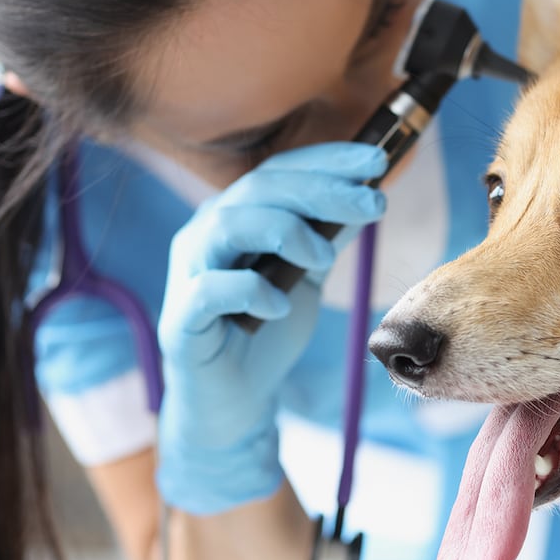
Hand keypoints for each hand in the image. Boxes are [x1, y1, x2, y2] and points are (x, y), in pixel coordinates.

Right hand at [155, 141, 387, 514]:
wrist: (236, 400)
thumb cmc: (266, 330)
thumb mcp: (307, 274)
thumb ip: (326, 235)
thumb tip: (367, 193)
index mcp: (236, 215)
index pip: (280, 170)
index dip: (328, 160)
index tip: (378, 160)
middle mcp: (206, 234)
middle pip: (260, 189)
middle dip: (322, 190)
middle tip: (373, 202)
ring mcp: (188, 273)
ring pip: (226, 224)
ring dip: (285, 230)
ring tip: (322, 258)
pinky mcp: (181, 320)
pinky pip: (208, 290)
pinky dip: (248, 290)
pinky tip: (279, 306)